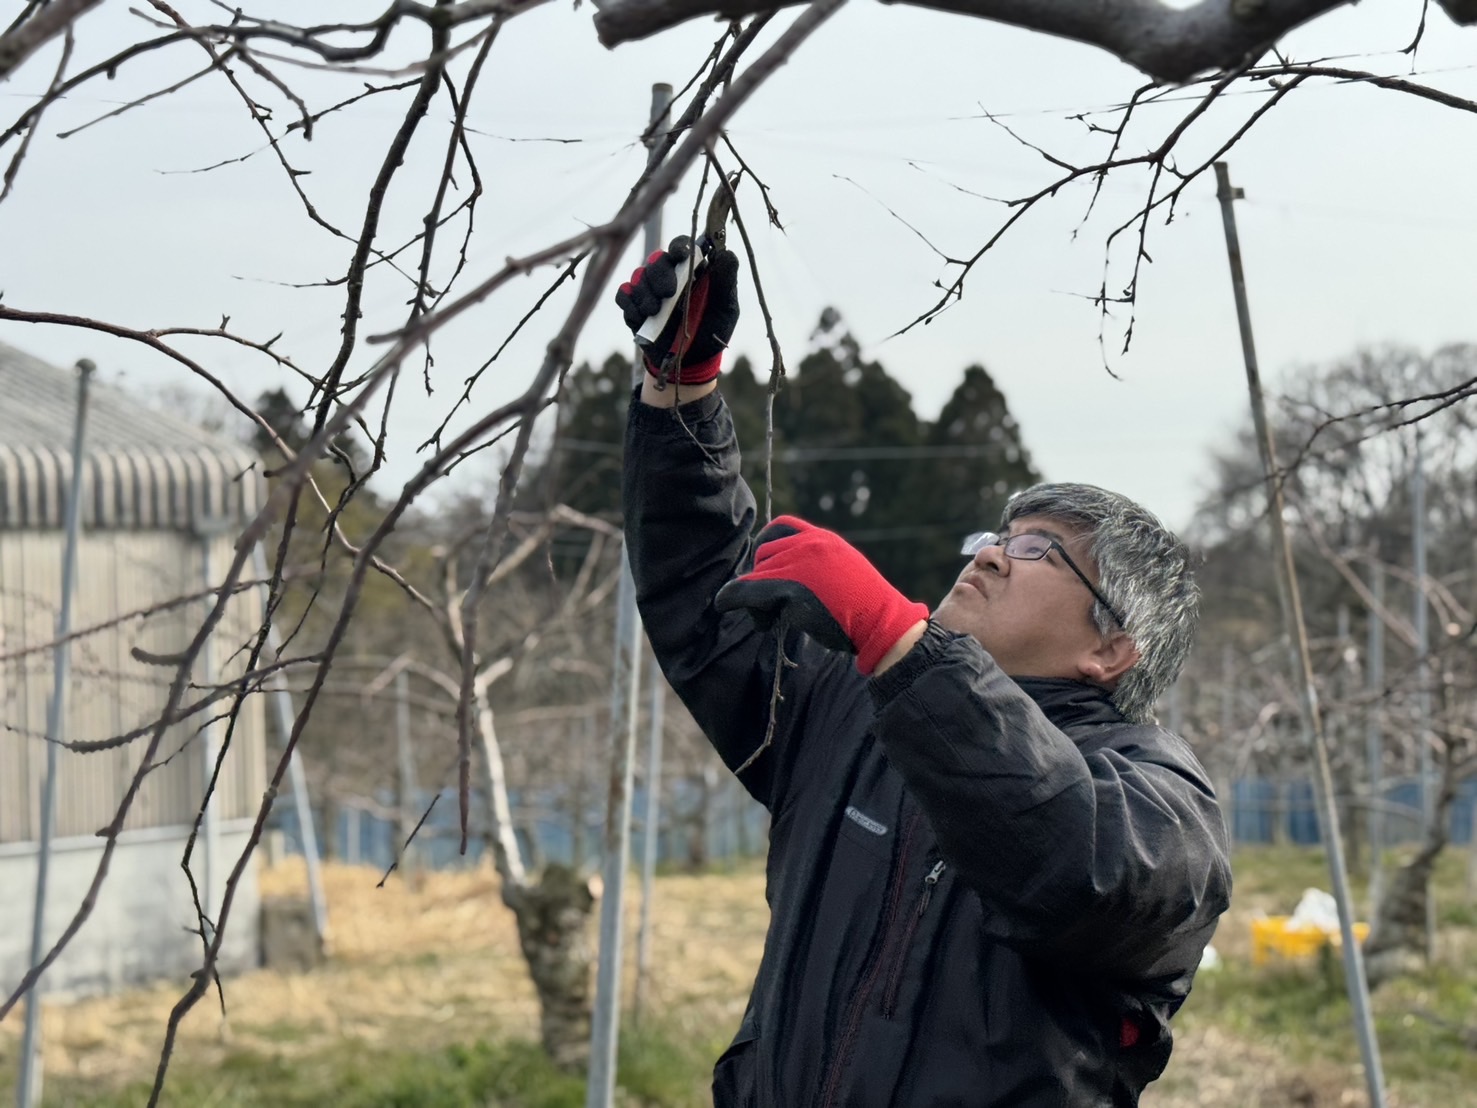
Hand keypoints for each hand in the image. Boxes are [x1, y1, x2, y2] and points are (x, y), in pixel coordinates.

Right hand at [615, 235, 739, 385]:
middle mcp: (669, 275)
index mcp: (692, 270)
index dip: (678, 246)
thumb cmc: (712, 331)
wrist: (691, 362)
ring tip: (655, 312)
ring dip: (645, 293)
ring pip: (638, 276)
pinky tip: (641, 317)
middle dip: (659, 275)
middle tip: (667, 294)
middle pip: (656, 260)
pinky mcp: (635, 307)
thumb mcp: (726, 309)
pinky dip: (629, 303)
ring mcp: (650, 290)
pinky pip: (624, 294)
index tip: (680, 255)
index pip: (681, 246)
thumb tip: (727, 253)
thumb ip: (726, 281)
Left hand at [715, 516, 929, 676]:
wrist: (882, 622)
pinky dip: (730, 598)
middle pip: (764, 553)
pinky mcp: (790, 589)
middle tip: (770, 605)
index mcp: (823, 540)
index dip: (765, 544)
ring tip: (770, 618)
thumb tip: (785, 578)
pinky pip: (747, 590)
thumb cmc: (866, 606)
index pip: (781, 526)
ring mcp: (799, 565)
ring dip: (753, 597)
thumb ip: (817, 566)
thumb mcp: (843, 571)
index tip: (763, 565)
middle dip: (759, 576)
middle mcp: (809, 545)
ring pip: (756, 573)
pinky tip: (725, 604)